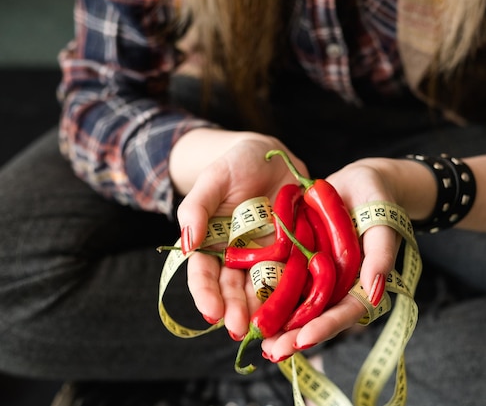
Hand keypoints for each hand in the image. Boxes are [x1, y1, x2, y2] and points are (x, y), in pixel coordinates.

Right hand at [173, 129, 307, 339]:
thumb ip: (196, 208)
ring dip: (264, 310)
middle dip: (235, 310)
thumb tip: (186, 245)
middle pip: (234, 289)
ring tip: (267, 328)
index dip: (205, 294)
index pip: (203, 274)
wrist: (273, 158)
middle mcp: (238, 257)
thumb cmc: (236, 164)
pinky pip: (295, 276)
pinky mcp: (294, 253)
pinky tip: (297, 310)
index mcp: (212, 244)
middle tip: (239, 329)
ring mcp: (267, 257)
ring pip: (263, 288)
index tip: (211, 311)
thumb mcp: (214, 179)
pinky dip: (295, 294)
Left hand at [260, 158, 406, 360]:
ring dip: (280, 323)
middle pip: (318, 316)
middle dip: (295, 335)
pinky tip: (249, 306)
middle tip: (272, 351)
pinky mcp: (302, 260)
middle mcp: (339, 284)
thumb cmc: (378, 199)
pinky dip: (270, 294)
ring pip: (299, 304)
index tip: (303, 339)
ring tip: (258, 340)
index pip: (346, 311)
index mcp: (363, 283)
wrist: (358, 180)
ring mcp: (319, 274)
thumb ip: (380, 256)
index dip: (326, 326)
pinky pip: (286, 280)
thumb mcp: (382, 223)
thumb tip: (375, 292)